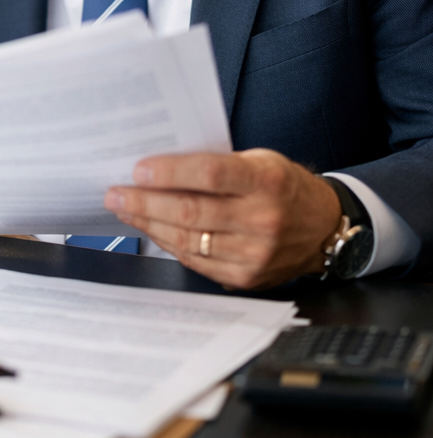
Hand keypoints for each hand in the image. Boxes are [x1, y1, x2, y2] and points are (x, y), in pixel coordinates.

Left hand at [103, 149, 342, 288]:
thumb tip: (159, 166)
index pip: (210, 174)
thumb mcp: (258, 161)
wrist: (323, 227)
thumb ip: (215, 163)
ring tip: (124, 209)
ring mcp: (255, 253)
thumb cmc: (280, 185)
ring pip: (188, 239)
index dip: (170, 172)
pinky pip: (195, 260)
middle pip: (191, 212)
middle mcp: (263, 219)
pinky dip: (167, 243)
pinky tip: (150, 229)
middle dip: (144, 202)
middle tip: (114, 193)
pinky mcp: (246, 277)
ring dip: (148, 224)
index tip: (138, 170)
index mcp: (266, 181)